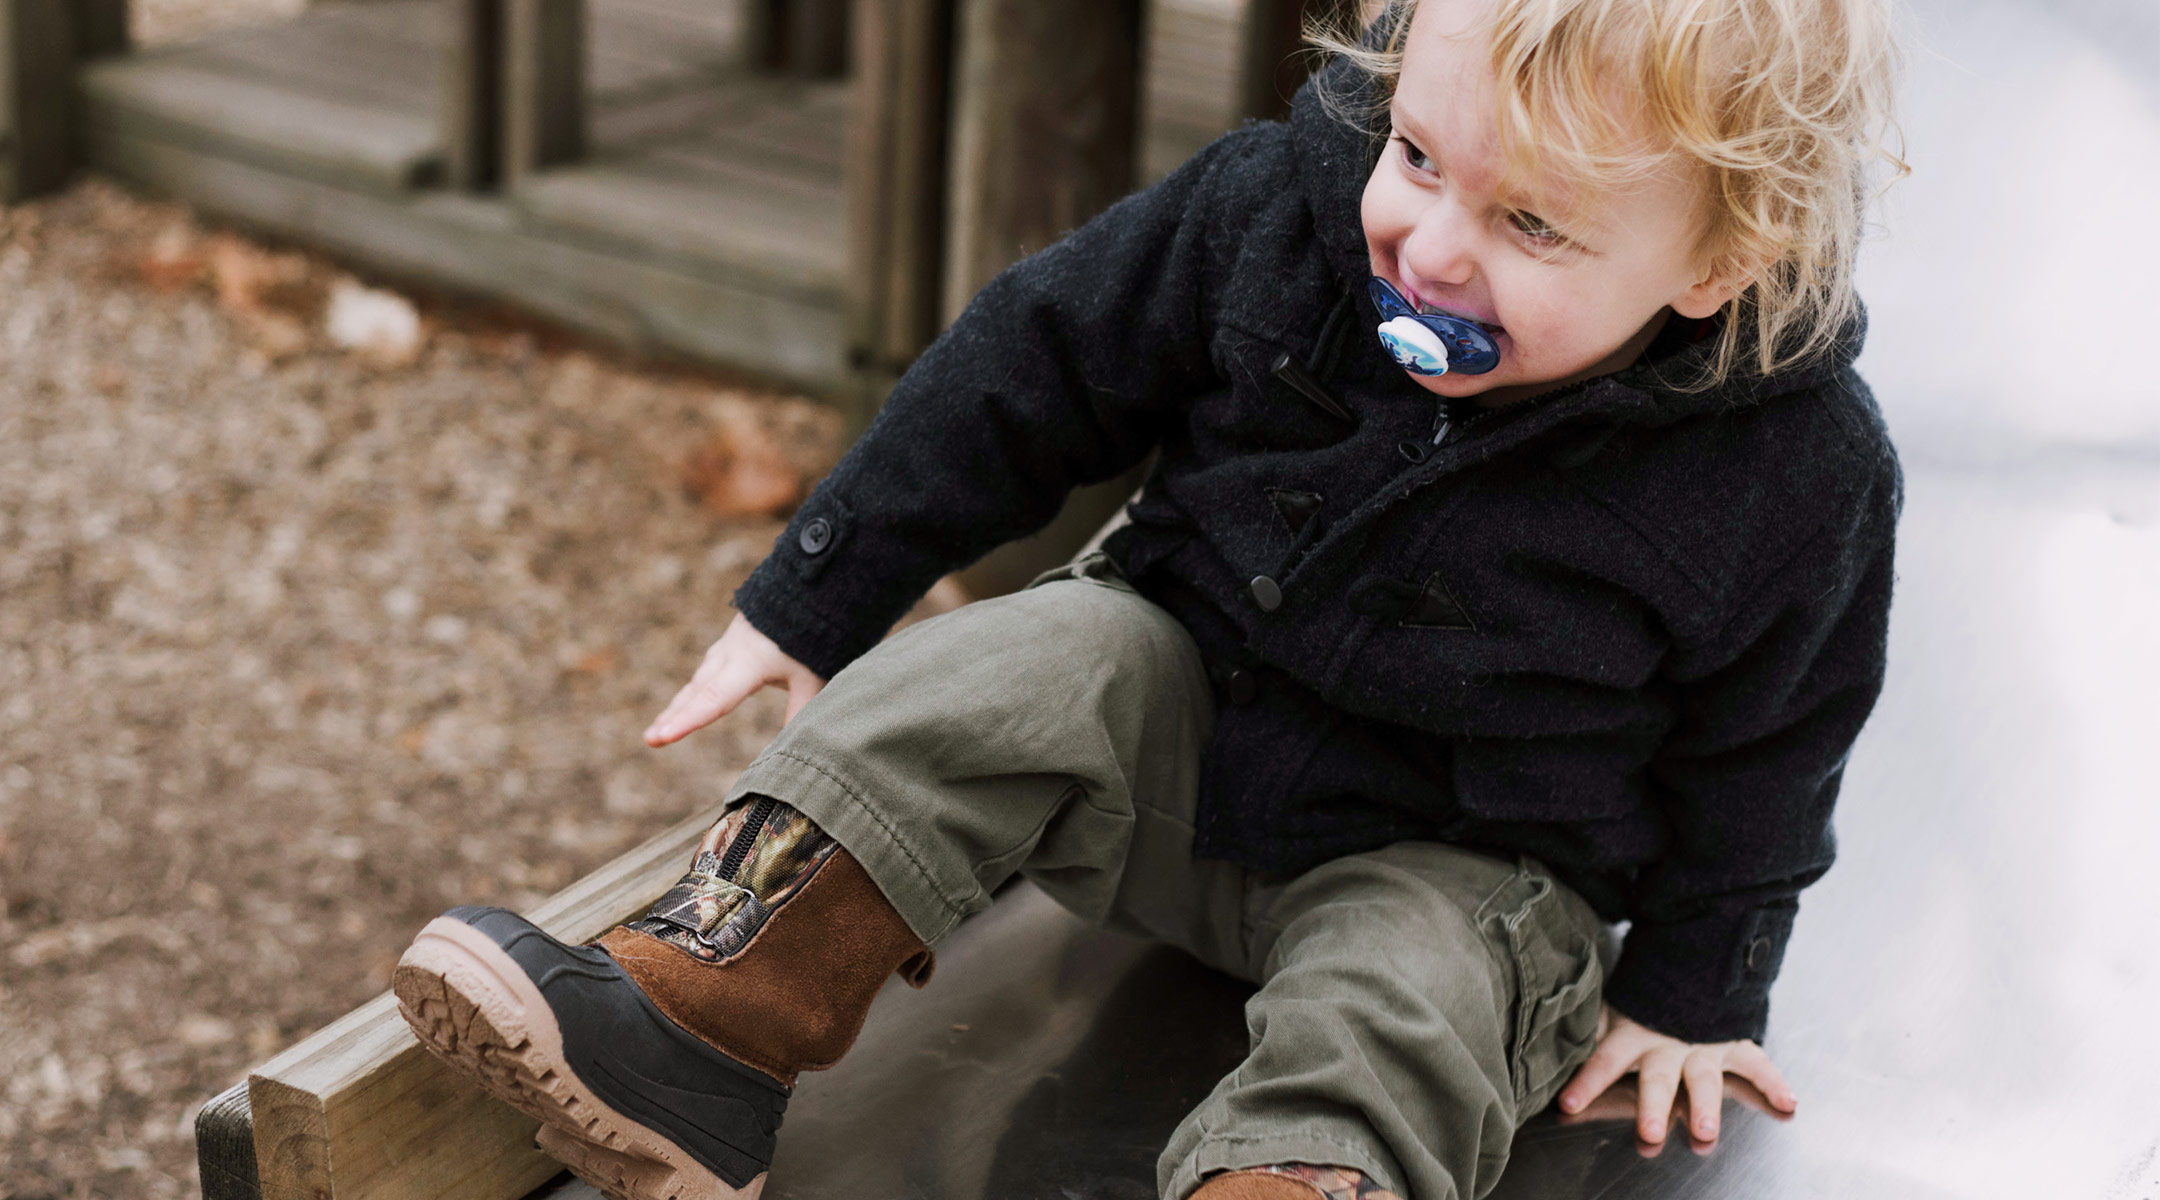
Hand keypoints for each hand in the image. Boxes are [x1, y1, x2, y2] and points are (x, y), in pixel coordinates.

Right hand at [643, 613, 825, 745]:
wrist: (805, 584)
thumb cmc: (812, 630)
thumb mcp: (813, 674)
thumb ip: (801, 710)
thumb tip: (795, 750)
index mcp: (749, 662)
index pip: (715, 698)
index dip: (689, 720)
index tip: (662, 737)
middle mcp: (731, 654)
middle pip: (698, 692)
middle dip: (673, 717)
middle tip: (650, 740)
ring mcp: (729, 645)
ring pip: (699, 681)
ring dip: (678, 706)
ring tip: (658, 730)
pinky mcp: (733, 641)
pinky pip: (707, 671)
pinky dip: (693, 691)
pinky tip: (686, 702)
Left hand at [1555, 1004, 1796, 1145]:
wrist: (1692, 956)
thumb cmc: (1645, 993)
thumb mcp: (1614, 1006)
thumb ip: (1593, 1027)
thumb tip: (1558, 1043)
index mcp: (1634, 1034)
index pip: (1605, 1059)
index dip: (1587, 1081)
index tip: (1568, 1103)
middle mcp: (1668, 1043)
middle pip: (1659, 1079)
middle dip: (1653, 1106)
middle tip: (1650, 1133)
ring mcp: (1704, 1044)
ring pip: (1705, 1079)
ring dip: (1705, 1106)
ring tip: (1704, 1130)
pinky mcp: (1734, 1041)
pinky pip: (1757, 1063)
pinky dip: (1773, 1083)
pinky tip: (1787, 1102)